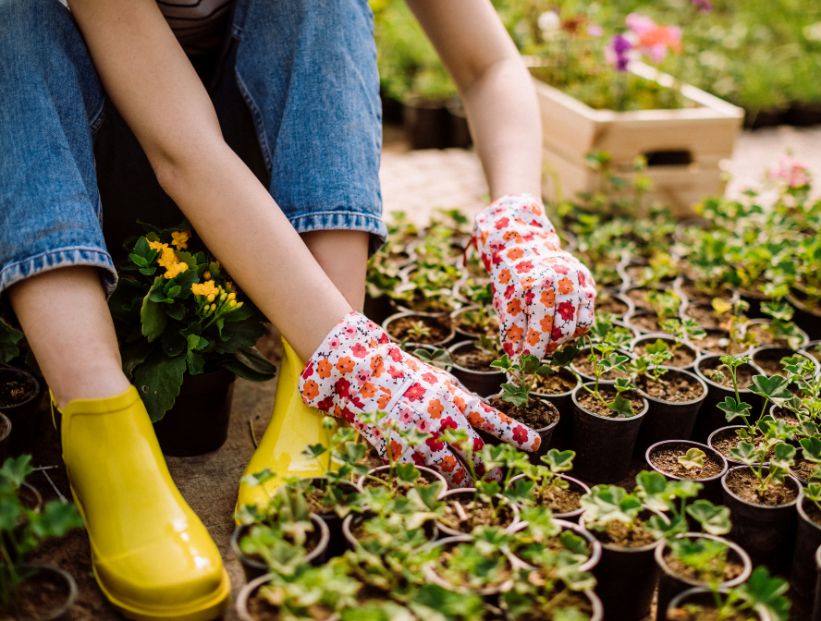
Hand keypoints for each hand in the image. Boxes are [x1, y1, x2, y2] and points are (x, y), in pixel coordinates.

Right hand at [299, 312, 541, 484]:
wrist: (362, 373)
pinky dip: (434, 480)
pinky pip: (424, 472)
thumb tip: (479, 417)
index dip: (516, 434)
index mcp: (452, 397)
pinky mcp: (400, 450)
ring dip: (466, 479)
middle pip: (476, 452)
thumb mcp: (437, 377)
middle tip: (499, 476)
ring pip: (453, 469)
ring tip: (472, 484)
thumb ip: (458, 397)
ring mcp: (420, 436)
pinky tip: (439, 484)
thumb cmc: (402, 373)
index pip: (492, 419)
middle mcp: (440, 418)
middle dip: (492, 468)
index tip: (535, 445)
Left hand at [473, 194, 595, 358]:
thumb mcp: (504, 302)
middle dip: (546, 346)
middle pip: (561, 333)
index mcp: (536, 285)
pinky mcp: (587, 282)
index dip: (532, 355)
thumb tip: (516, 364)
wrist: (524, 242)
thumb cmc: (510, 276)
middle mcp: (561, 281)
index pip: (539, 331)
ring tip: (545, 333)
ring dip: (561, 338)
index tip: (524, 370)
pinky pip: (587, 317)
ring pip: (577, 328)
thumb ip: (512, 332)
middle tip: (533, 348)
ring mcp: (578, 280)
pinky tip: (558, 322)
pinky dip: (574, 326)